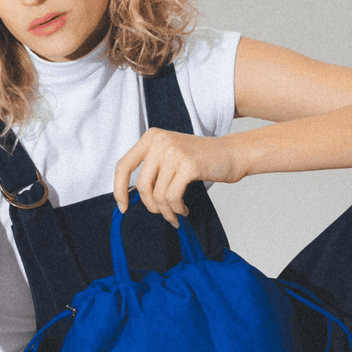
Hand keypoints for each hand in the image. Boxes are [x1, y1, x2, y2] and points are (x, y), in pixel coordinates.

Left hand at [114, 128, 238, 225]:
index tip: (123, 208)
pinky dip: (176, 209)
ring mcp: (174, 152)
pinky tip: (184, 210)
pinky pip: (173, 197)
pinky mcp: (188, 165)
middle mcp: (160, 141)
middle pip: (141, 185)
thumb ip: (152, 169)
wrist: (232, 154)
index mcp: (151, 137)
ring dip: (167, 211)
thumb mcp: (170, 156)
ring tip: (176, 215)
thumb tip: (130, 197)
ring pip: (158, 194)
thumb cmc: (201, 161)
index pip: (124, 165)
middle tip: (163, 214)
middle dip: (151, 206)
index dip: (119, 189)